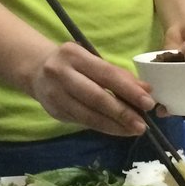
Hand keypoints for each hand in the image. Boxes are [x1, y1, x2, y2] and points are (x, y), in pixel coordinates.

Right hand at [29, 41, 154, 135]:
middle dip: (122, 113)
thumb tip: (146, 90)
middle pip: (96, 97)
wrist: (36, 69)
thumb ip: (118, 74)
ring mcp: (55, 95)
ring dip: (114, 125)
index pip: (106, 74)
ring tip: (133, 130)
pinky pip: (82, 122)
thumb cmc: (72, 63)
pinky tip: (117, 129)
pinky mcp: (54, 112)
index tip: (148, 103)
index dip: (129, 90)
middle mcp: (61, 74)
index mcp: (74, 55)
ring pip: (88, 115)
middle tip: (142, 125)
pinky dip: (102, 127)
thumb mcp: (92, 60)